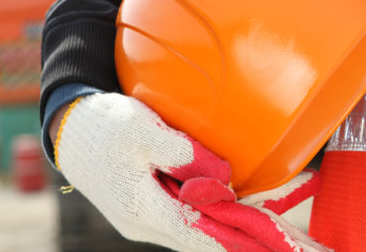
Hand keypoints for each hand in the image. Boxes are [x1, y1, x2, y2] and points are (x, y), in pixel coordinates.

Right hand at [53, 92, 329, 251]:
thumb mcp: (140, 130)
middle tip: (295, 250)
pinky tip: (239, 215)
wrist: (69, 130)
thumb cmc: (102, 126)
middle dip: (249, 245)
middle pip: (208, 239)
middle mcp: (149, 222)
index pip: (204, 236)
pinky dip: (217, 218)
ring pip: (200, 229)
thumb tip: (220, 176)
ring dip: (235, 233)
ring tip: (276, 238)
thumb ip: (181, 153)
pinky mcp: (151, 204)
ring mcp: (149, 216)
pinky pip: (190, 216)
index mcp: (145, 208)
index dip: (242, 246)